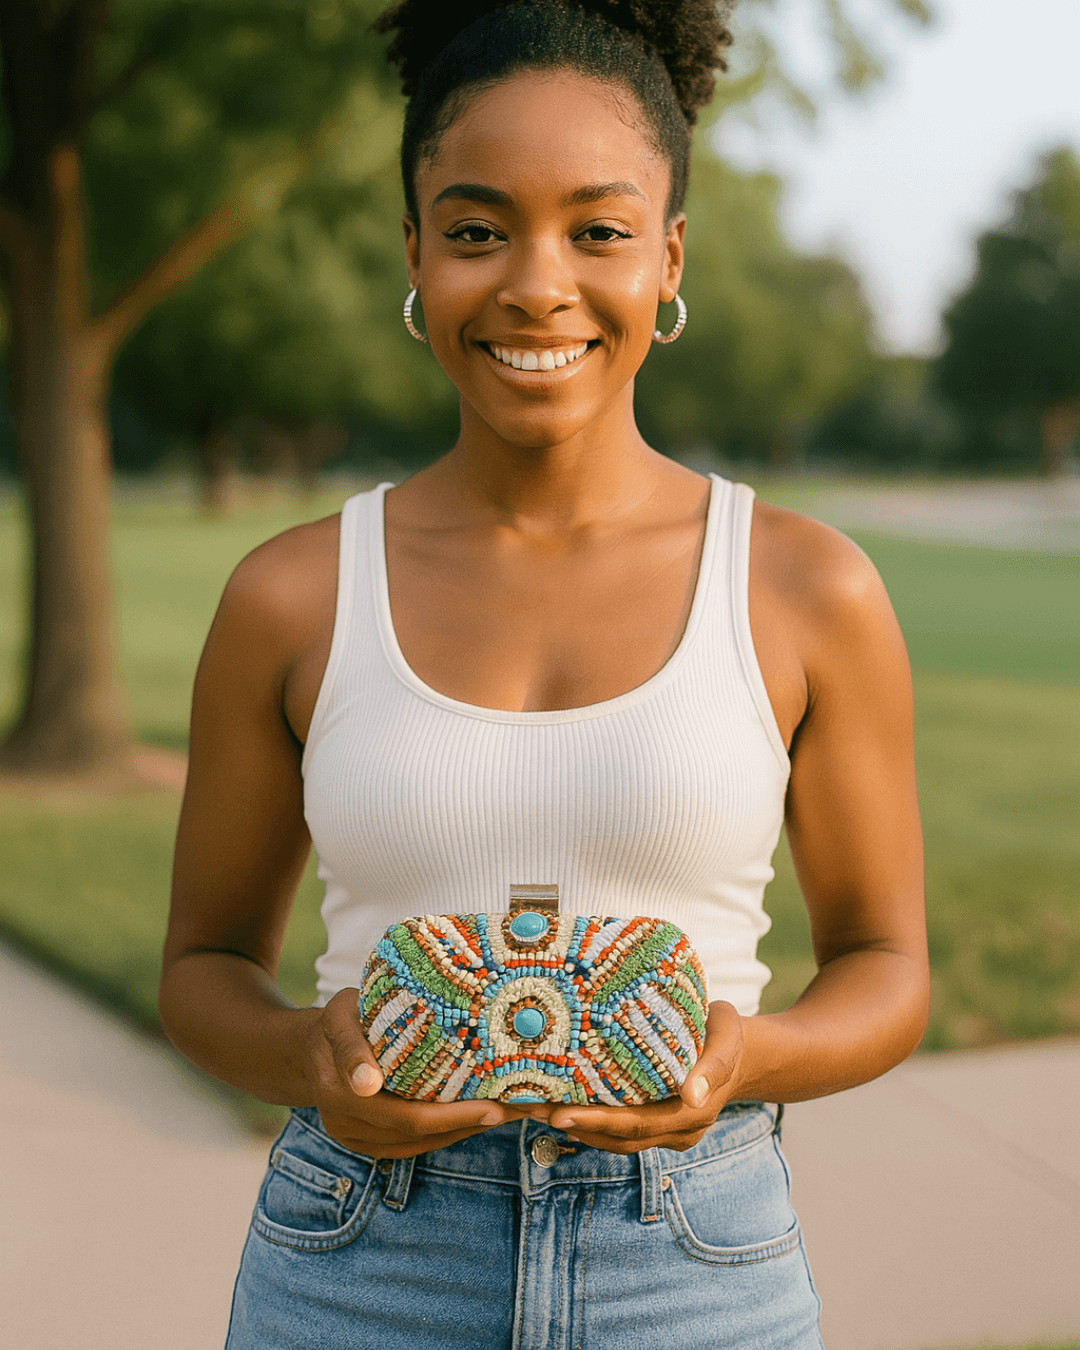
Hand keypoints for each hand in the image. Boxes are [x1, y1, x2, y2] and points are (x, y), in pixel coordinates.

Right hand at [303, 988, 523, 1157]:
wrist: (305, 1049)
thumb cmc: (336, 1020)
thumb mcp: (340, 1016)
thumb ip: (352, 1045)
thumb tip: (368, 1085)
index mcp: (339, 1092)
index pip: (405, 1115)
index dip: (452, 1116)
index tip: (493, 1108)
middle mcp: (345, 1123)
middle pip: (417, 1134)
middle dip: (469, 1123)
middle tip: (515, 1110)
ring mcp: (354, 1138)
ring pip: (417, 1144)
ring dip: (463, 1131)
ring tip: (507, 1113)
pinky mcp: (365, 1143)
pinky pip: (410, 1145)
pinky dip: (445, 1133)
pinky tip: (475, 1118)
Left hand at [536, 1000, 746, 1154]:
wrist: (746, 1052)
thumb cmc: (729, 1034)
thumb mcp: (727, 1039)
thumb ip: (713, 1065)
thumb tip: (693, 1095)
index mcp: (692, 1113)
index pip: (635, 1124)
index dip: (595, 1122)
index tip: (558, 1114)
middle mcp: (678, 1131)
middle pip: (617, 1137)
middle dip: (572, 1124)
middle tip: (529, 1109)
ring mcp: (667, 1132)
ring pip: (614, 1138)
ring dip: (576, 1125)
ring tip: (533, 1107)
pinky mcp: (657, 1123)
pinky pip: (619, 1129)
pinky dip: (590, 1119)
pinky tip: (561, 1103)